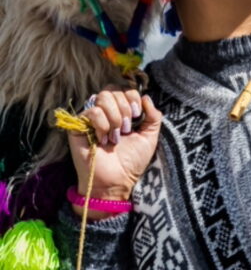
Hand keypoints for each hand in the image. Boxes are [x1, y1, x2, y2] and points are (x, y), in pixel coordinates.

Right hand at [67, 87, 162, 209]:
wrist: (116, 182)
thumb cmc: (131, 162)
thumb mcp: (149, 137)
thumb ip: (153, 116)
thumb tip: (146, 96)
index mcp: (120, 111)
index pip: (124, 88)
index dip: (132, 97)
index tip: (137, 115)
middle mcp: (104, 111)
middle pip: (112, 89)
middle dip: (124, 108)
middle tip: (127, 129)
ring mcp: (90, 118)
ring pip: (102, 97)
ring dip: (114, 117)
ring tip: (115, 136)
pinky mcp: (78, 126)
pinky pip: (92, 111)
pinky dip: (102, 125)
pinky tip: (102, 140)